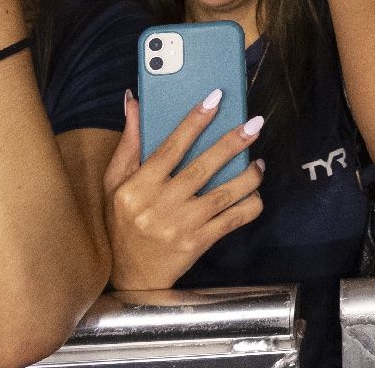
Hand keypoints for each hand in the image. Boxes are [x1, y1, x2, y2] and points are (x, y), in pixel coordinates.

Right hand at [103, 91, 264, 289]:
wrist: (132, 275)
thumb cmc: (123, 222)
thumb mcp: (114, 182)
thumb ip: (129, 141)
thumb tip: (133, 99)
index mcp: (137, 187)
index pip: (170, 147)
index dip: (194, 121)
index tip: (215, 98)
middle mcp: (159, 206)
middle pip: (203, 168)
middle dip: (232, 143)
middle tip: (255, 124)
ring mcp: (181, 226)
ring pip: (224, 194)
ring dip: (249, 175)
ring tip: (260, 162)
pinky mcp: (198, 242)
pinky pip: (232, 220)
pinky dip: (250, 205)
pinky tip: (255, 193)